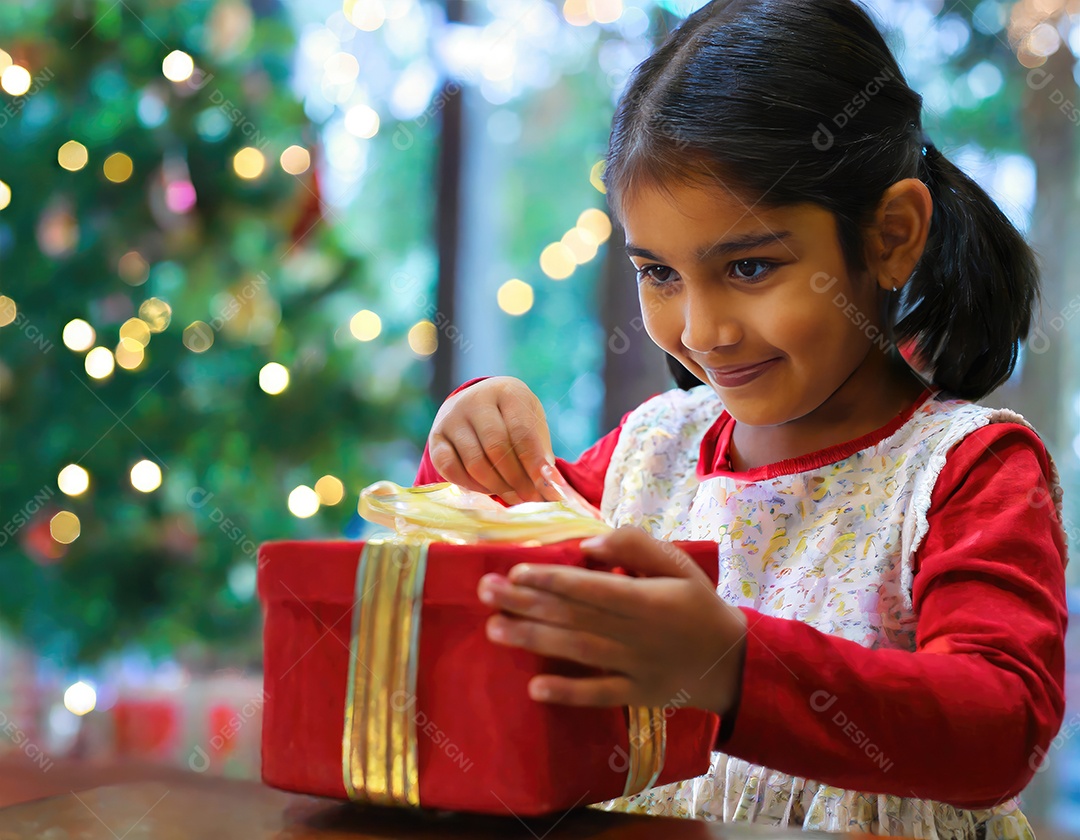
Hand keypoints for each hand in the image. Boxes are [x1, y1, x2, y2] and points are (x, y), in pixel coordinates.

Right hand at [428, 377, 561, 503]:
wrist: (479, 405)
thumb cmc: (514, 419)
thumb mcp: (533, 425)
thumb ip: (541, 453)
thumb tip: (551, 487)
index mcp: (507, 391)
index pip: (522, 432)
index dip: (534, 465)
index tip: (547, 489)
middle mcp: (475, 400)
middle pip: (497, 448)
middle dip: (517, 480)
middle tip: (531, 498)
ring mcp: (452, 418)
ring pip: (475, 462)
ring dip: (497, 487)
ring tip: (514, 497)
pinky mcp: (436, 437)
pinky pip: (450, 469)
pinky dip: (472, 486)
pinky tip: (488, 490)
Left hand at [477, 526, 746, 714]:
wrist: (731, 662)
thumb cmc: (697, 604)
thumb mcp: (677, 563)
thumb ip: (634, 546)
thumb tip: (587, 545)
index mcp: (646, 599)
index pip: (591, 588)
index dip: (552, 580)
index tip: (515, 570)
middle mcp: (636, 634)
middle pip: (574, 617)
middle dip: (526, 603)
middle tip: (485, 592)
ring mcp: (633, 667)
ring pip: (577, 652)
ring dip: (534, 640)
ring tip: (494, 629)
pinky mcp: (634, 694)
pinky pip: (598, 695)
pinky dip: (568, 693)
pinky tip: (535, 687)